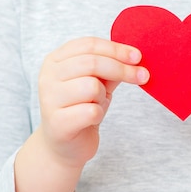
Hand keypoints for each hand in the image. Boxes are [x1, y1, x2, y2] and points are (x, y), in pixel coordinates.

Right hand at [38, 37, 148, 167]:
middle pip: (92, 63)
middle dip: (122, 69)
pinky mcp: (57, 122)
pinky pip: (91, 111)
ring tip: (97, 104)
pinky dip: (98, 114)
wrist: (65, 146)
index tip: (138, 56)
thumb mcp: (97, 82)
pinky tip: (91, 119)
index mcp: (55, 61)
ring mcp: (49, 100)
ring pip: (91, 86)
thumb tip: (134, 56)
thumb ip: (110, 67)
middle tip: (143, 76)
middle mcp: (47, 77)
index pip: (88, 45)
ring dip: (103, 96)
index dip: (116, 49)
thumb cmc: (81, 109)